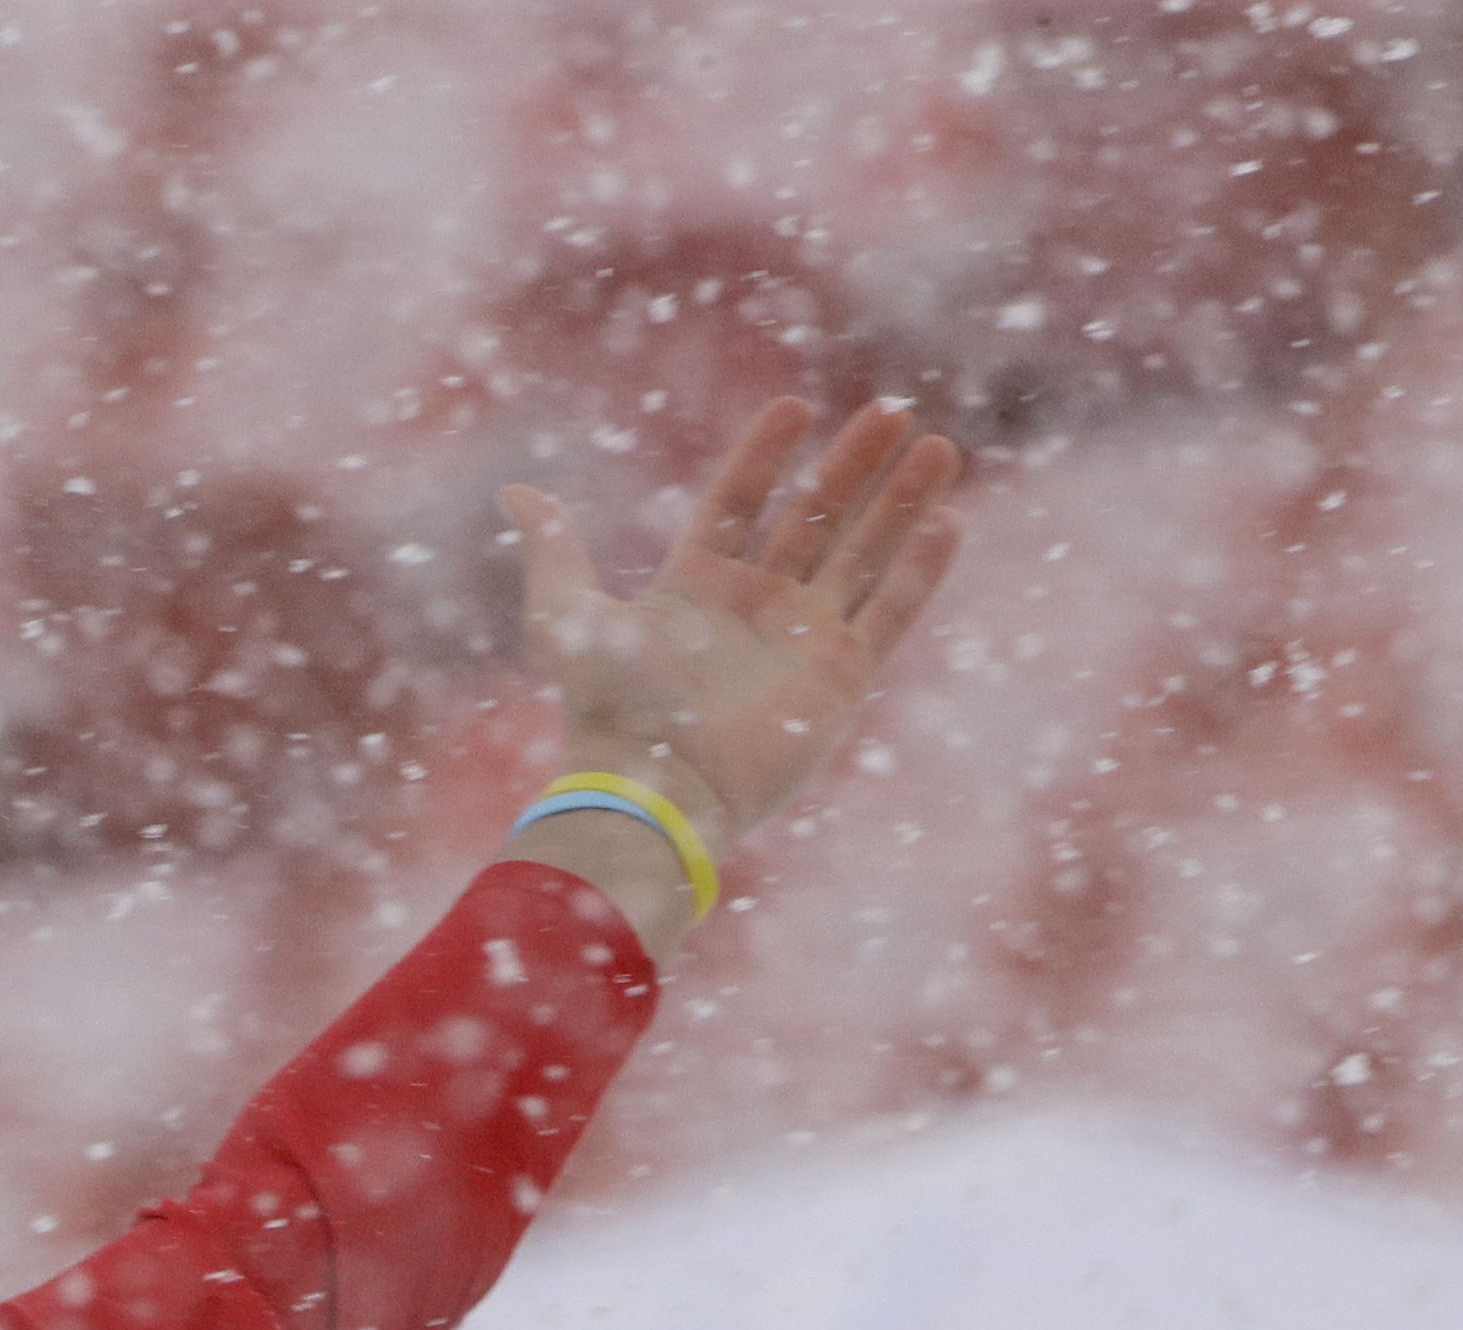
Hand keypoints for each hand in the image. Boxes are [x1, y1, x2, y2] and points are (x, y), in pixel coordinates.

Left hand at [504, 400, 964, 846]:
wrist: (655, 791)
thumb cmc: (609, 711)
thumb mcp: (569, 618)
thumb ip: (554, 551)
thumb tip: (513, 490)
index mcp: (696, 587)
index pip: (739, 502)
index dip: (765, 455)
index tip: (794, 405)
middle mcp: (755, 609)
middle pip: (815, 517)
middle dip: (855, 463)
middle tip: (893, 407)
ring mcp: (802, 642)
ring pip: (864, 555)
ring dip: (902, 502)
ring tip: (938, 447)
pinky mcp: (840, 681)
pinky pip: (890, 614)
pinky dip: (920, 570)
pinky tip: (948, 520)